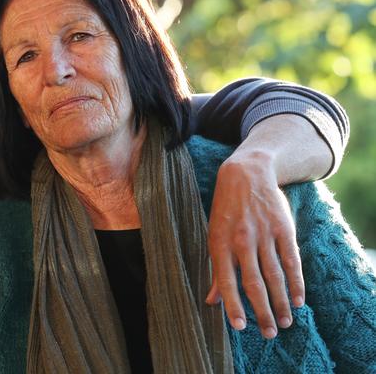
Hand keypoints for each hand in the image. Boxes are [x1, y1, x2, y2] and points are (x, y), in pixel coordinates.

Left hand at [206, 149, 304, 338]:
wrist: (246, 174)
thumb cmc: (226, 210)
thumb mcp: (214, 235)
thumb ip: (216, 269)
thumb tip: (211, 301)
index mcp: (220, 243)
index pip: (226, 280)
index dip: (232, 305)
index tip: (240, 327)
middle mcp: (241, 240)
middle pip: (254, 283)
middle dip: (262, 311)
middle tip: (270, 334)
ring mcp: (263, 234)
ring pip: (274, 275)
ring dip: (280, 302)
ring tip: (285, 323)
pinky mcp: (283, 228)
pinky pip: (291, 260)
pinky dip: (295, 281)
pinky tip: (297, 299)